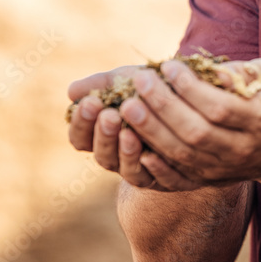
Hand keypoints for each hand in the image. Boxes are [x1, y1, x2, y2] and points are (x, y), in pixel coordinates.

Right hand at [67, 65, 175, 190]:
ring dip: (126, 153)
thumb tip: (72, 92)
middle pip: (102, 155)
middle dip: (104, 135)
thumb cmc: (148, 88)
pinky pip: (158, 181)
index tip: (90, 102)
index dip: (81, 123)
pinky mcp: (168, 179)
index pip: (80, 137)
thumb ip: (100, 85)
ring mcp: (141, 170)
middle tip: (109, 116)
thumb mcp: (125, 81)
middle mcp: (117, 158)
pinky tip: (152, 154)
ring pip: (128, 171)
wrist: (188, 97)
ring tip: (129, 133)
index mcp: (101, 135)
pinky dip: (154, 169)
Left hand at [115, 57, 260, 191]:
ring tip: (128, 105)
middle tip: (140, 82)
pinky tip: (134, 144)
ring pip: (182, 154)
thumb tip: (216, 72)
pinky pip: (177, 178)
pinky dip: (155, 163)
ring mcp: (222, 168)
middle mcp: (241, 149)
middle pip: (196, 132)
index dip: (191, 88)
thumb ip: (247, 71)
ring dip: (151, 130)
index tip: (168, 66)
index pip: (220, 107)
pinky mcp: (207, 179)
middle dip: (164, 106)